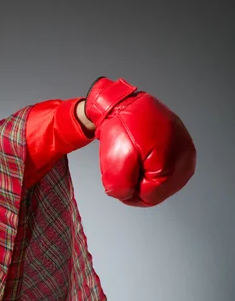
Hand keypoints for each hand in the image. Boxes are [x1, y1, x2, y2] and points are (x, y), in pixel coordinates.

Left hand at [85, 77, 195, 205]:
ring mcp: (186, 151)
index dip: (129, 191)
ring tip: (133, 155)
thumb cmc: (121, 127)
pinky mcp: (182, 145)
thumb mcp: (113, 164)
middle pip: (158, 190)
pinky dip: (150, 164)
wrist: (124, 102)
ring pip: (161, 179)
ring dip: (143, 173)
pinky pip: (164, 166)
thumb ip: (120, 188)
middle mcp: (186, 160)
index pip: (150, 197)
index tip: (119, 177)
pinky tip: (141, 152)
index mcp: (174, 166)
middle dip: (137, 182)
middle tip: (125, 164)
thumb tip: (127, 195)